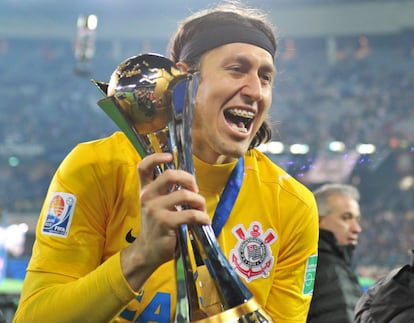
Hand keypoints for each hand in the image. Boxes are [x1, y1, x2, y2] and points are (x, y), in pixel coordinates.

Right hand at [121, 153, 209, 290]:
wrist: (148, 252)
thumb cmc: (158, 227)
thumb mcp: (156, 207)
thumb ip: (167, 193)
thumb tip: (191, 183)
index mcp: (145, 191)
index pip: (143, 167)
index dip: (156, 157)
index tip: (169, 156)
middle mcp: (147, 197)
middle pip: (170, 175)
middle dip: (189, 179)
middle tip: (195, 190)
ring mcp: (155, 210)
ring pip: (184, 194)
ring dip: (199, 201)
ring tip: (201, 210)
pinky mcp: (165, 222)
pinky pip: (191, 214)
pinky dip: (202, 216)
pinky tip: (205, 221)